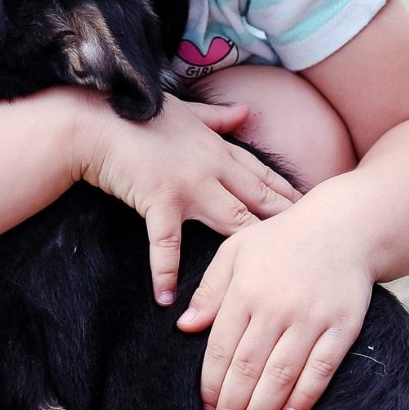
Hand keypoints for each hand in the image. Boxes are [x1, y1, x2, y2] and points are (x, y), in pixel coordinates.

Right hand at [74, 95, 301, 303]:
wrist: (96, 123)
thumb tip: (246, 111)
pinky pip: (167, 243)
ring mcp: (188, 186)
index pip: (262, 174)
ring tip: (268, 276)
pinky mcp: (159, 201)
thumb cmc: (137, 114)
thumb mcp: (185, 110)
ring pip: (230, 221)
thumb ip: (218, 117)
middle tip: (310, 244)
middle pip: (258, 200)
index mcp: (217, 148)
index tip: (312, 207)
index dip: (288, 192)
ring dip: (249, 246)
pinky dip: (165, 271)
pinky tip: (167, 298)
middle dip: (286, 221)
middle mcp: (211, 168)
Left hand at [176, 203, 371, 409]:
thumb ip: (209, 291)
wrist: (344, 227)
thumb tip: (185, 327)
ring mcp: (311, 318)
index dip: (211, 385)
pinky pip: (321, 369)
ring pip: (281, 375)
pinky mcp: (342, 326)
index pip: (220, 349)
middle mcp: (276, 307)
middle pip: (248, 369)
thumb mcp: (236, 252)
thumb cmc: (283, 240)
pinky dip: (305, 396)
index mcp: (245, 291)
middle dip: (232, 406)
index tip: (207, 409)